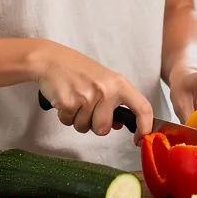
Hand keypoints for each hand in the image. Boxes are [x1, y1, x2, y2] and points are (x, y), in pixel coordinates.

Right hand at [34, 40, 154, 136]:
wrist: (51, 59)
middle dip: (93, 125)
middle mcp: (106, 90)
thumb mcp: (104, 80)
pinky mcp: (69, 102)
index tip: (141, 137)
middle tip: (87, 107)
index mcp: (119, 84)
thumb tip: (118, 125)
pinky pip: (68, 122)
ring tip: (75, 100)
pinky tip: (64, 99)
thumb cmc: (78, 70)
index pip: (142, 107)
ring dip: (77, 119)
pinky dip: (65, 115)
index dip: (145, 126)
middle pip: (103, 128)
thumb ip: (114, 101)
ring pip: (84, 128)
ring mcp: (87, 96)